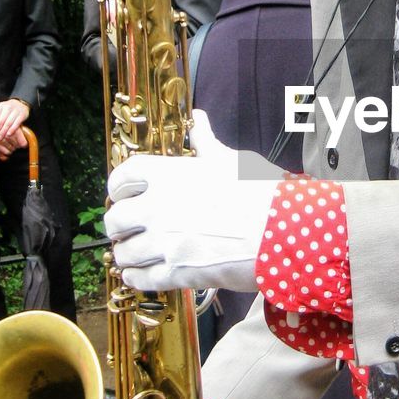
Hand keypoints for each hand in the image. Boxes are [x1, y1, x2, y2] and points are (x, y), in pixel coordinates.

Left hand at [0, 98, 28, 147]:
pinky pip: (16, 123)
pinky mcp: (22, 115)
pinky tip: (8, 134)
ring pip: (8, 123)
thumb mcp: (0, 109)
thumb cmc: (8, 109)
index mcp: (0, 106)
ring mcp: (15, 111)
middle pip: (1, 121)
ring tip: (0, 138)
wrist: (21, 103)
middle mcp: (8, 108)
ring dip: (3, 132)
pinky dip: (12, 130)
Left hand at [104, 109, 281, 292]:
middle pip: (116, 219)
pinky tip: (142, 272)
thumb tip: (198, 119)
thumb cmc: (260, 192)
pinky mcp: (176, 273)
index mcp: (167, 175)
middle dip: (121, 224)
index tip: (124, 194)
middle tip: (131, 228)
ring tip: (137, 253)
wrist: (282, 231)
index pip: (122, 178)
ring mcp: (165, 243)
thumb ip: (206, 143)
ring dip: (128, 253)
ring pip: (124, 253)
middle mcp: (158, 208)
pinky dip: (136, 276)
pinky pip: (140, 278)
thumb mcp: (230, 160)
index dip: (119, 187)